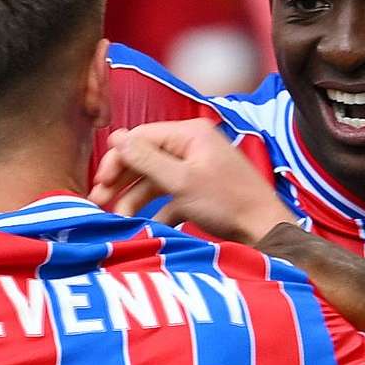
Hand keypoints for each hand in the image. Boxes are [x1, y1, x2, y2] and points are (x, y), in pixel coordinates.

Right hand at [92, 118, 298, 244]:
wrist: (266, 231)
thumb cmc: (229, 203)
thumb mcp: (181, 181)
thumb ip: (146, 159)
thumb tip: (116, 138)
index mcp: (190, 134)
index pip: (141, 137)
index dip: (117, 159)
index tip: (100, 182)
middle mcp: (193, 147)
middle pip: (146, 159)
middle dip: (121, 180)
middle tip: (97, 201)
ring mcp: (198, 171)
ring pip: (156, 181)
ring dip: (134, 200)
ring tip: (116, 219)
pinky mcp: (202, 194)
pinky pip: (170, 198)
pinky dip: (157, 212)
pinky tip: (143, 228)